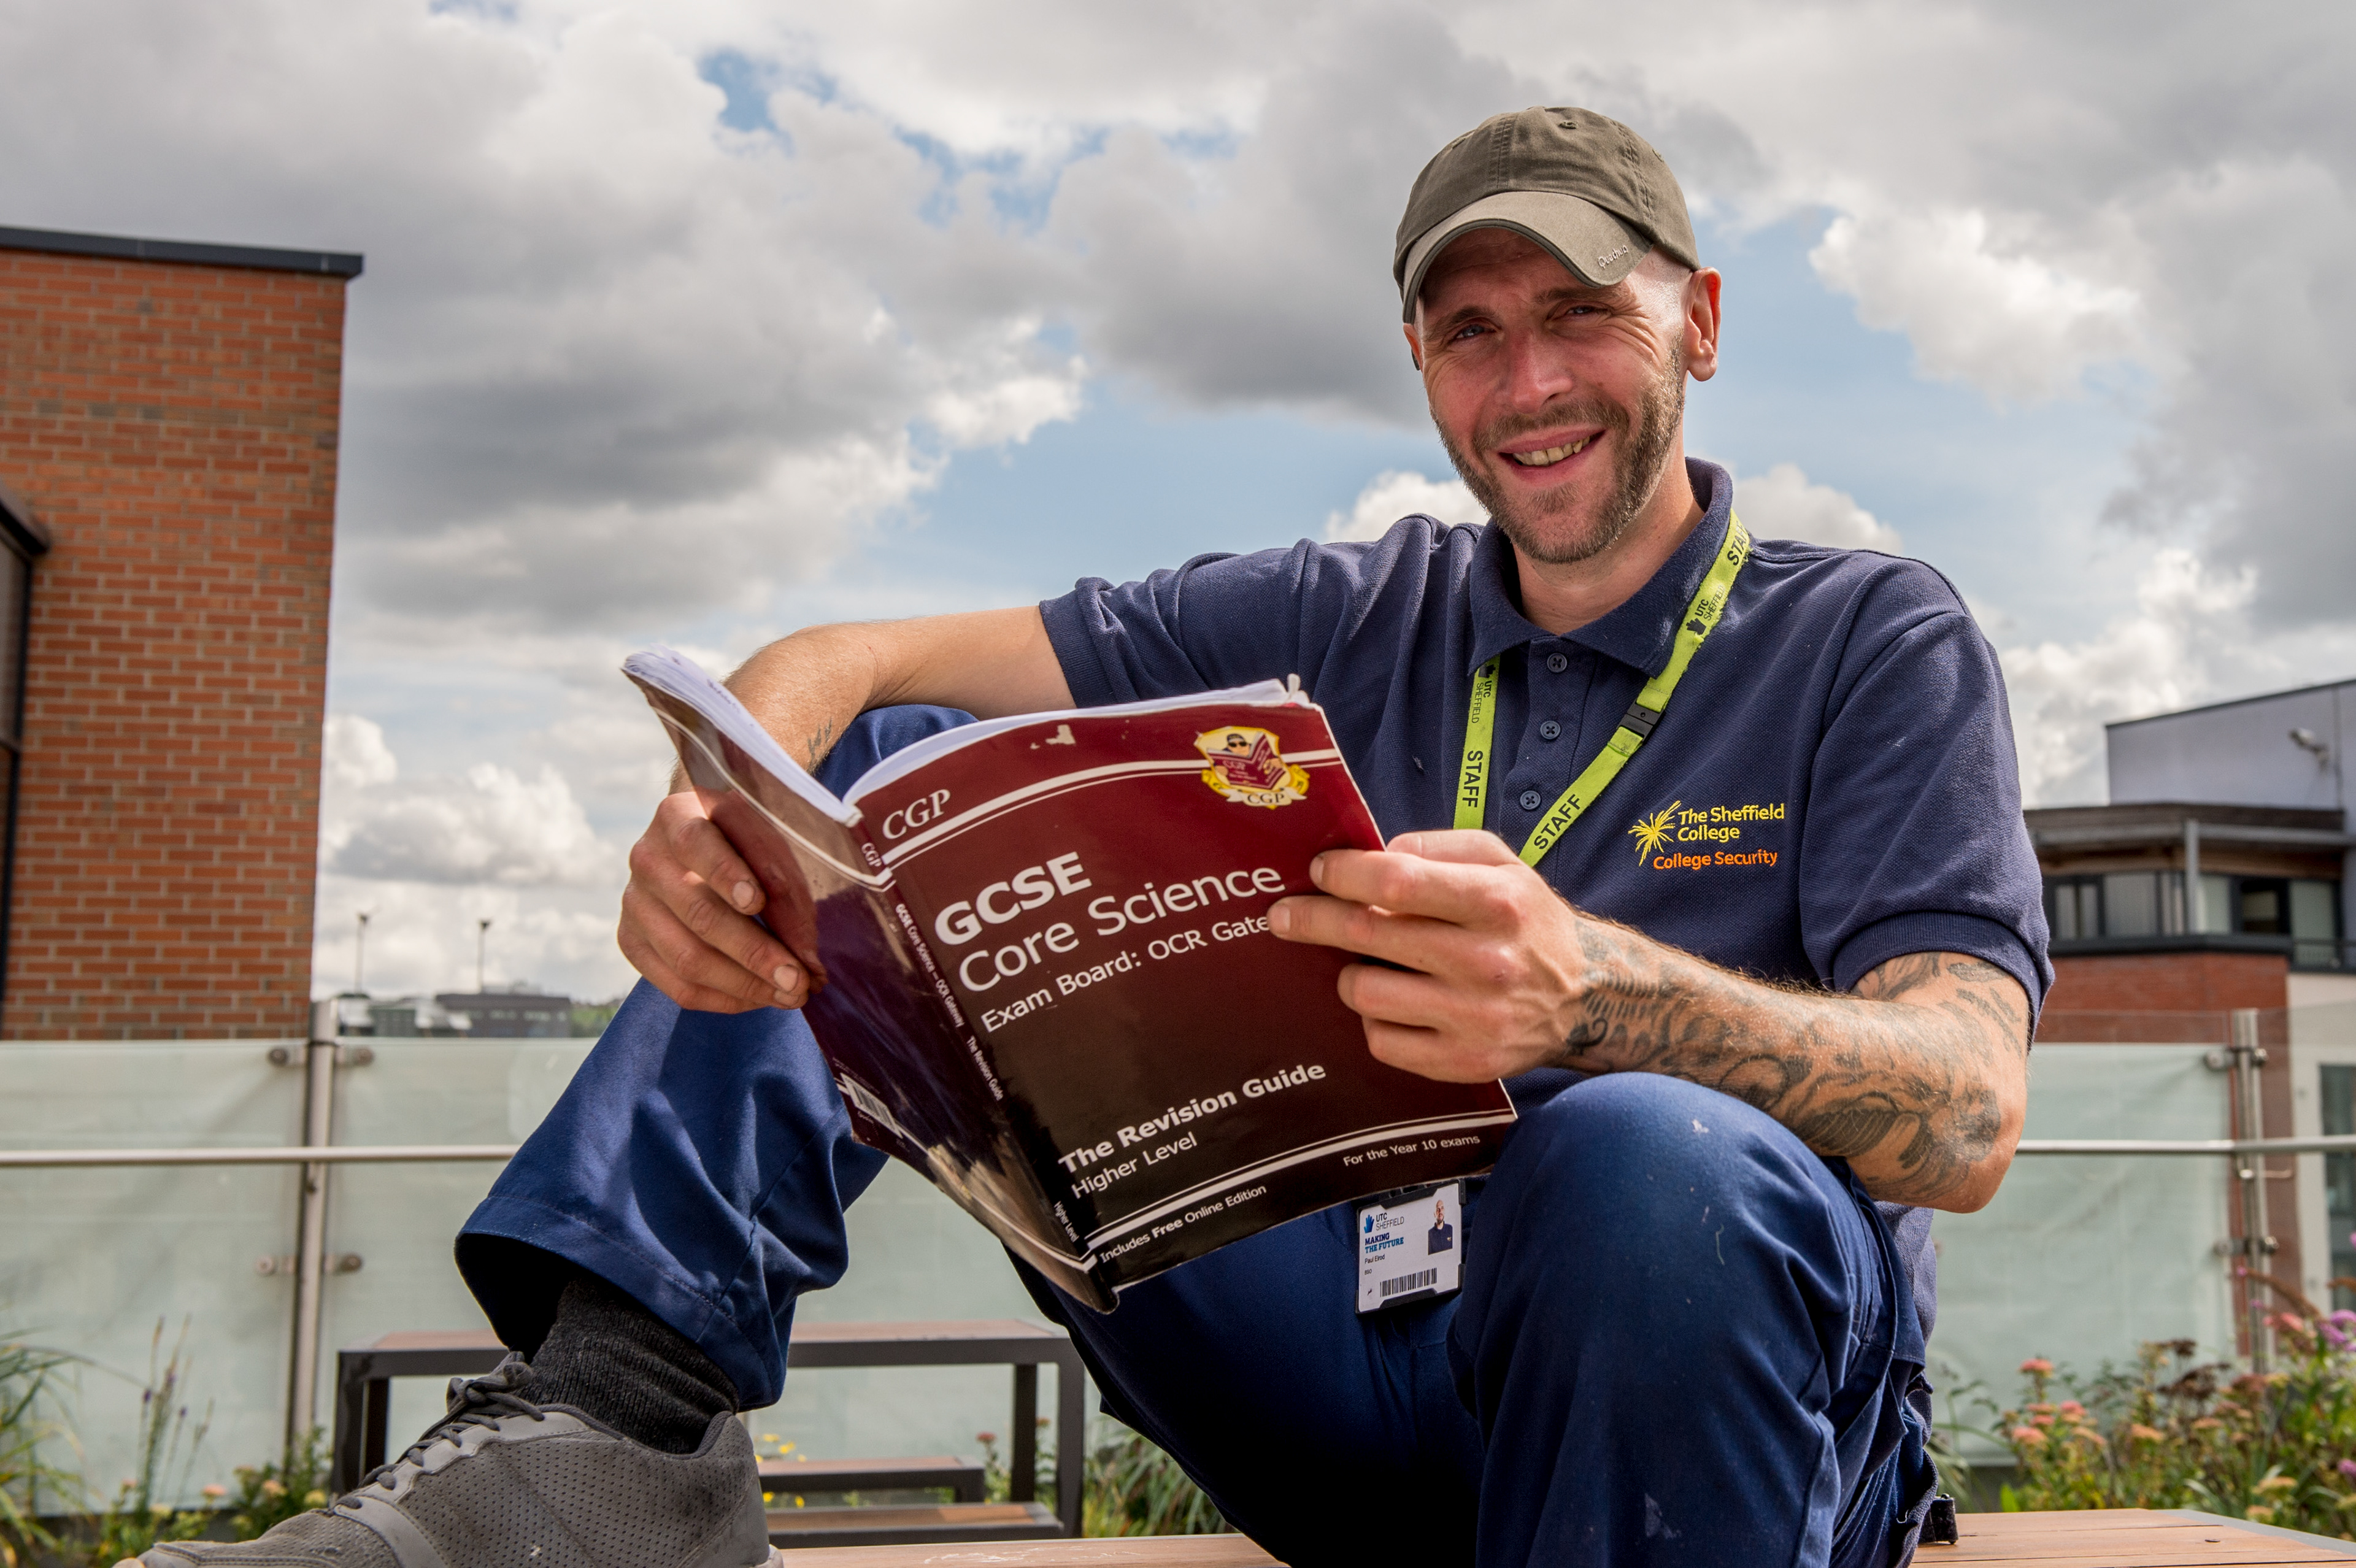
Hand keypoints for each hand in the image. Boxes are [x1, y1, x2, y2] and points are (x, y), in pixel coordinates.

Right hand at [618, 791, 808, 1012]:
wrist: (702, 841)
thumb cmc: (749, 839)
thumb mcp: (769, 837)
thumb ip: (784, 882)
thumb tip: (807, 957)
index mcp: (677, 814)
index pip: (695, 842)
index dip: (726, 874)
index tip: (758, 902)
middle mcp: (647, 858)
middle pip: (698, 913)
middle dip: (755, 952)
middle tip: (799, 978)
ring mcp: (635, 903)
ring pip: (688, 958)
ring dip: (746, 984)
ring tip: (791, 995)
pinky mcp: (632, 942)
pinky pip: (677, 985)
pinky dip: (724, 999)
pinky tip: (760, 998)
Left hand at [1266, 829, 1583, 1081]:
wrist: (1587, 997)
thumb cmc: (1527, 920)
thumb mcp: (1500, 862)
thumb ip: (1436, 848)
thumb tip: (1372, 855)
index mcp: (1496, 903)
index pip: (1397, 882)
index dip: (1344, 875)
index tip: (1318, 871)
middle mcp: (1487, 963)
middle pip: (1368, 935)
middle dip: (1312, 919)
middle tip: (1284, 915)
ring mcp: (1475, 1020)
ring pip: (1364, 993)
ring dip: (1349, 974)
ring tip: (1365, 964)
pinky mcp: (1464, 1064)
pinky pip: (1381, 1041)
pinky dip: (1374, 1019)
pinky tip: (1392, 1003)